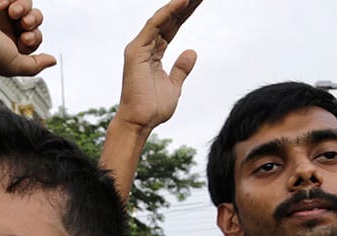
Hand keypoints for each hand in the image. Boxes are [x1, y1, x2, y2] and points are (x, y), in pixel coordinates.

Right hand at [0, 0, 56, 76]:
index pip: (34, 37)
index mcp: (8, 45)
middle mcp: (4, 28)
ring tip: (13, 11)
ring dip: (24, 6)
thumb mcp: (13, 65)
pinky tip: (0, 4)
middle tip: (22, 24)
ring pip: (26, 3)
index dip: (34, 36)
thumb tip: (52, 61)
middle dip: (33, 20)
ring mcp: (0, 11)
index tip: (24, 39)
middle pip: (33, 19)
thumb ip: (35, 65)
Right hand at [115, 0, 200, 132]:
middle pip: (168, 20)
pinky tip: (183, 1)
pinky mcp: (136, 51)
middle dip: (185, 5)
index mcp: (152, 54)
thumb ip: (181, 69)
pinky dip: (168, 12)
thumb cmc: (153, 108)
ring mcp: (139, 48)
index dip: (185, 13)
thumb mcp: (173, 86)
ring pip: (162, 19)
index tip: (199, 0)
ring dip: (179, 4)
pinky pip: (155, 26)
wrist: (140, 122)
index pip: (172, 28)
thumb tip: (191, 52)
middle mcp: (144, 47)